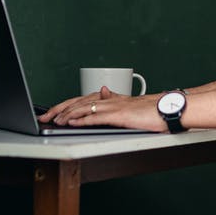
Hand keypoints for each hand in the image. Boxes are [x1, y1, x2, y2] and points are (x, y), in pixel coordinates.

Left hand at [36, 88, 166, 131]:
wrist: (170, 109)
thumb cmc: (154, 110)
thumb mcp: (130, 104)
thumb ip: (114, 99)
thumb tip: (102, 91)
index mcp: (111, 98)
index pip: (82, 99)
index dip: (65, 105)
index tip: (52, 112)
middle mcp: (110, 100)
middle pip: (78, 102)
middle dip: (59, 109)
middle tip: (45, 117)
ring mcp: (115, 107)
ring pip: (85, 108)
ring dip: (67, 114)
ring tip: (55, 121)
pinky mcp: (120, 115)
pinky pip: (97, 117)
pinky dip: (82, 119)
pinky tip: (73, 123)